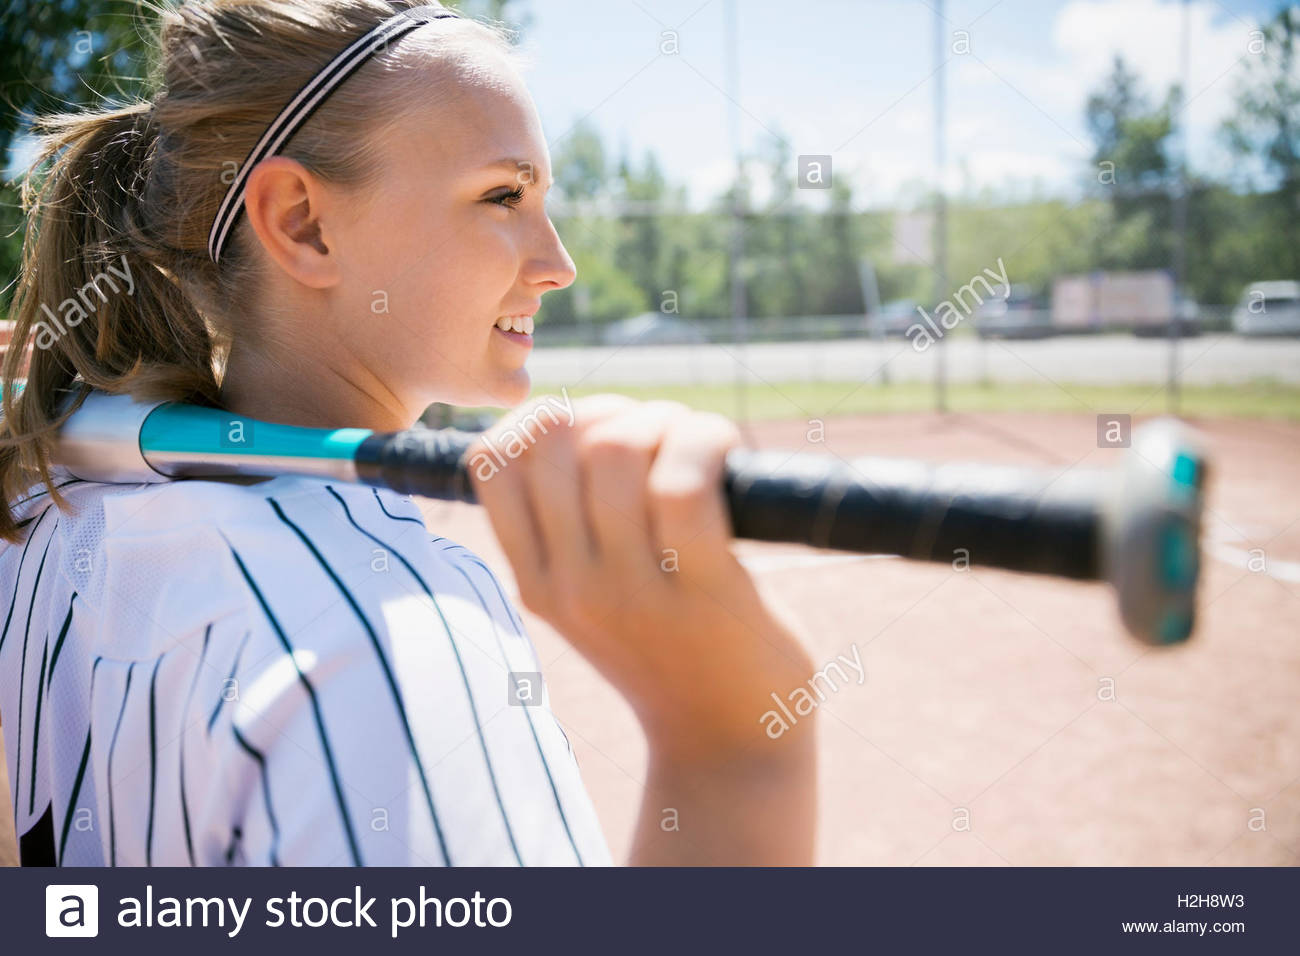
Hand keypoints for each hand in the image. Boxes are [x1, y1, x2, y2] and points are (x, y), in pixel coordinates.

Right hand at [467, 394, 815, 757]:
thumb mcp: (595, 600)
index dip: (542, 418)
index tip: (595, 427)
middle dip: (619, 409)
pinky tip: (729, 456)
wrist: (729, 747)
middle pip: (560, 439)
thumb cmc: (673, 653)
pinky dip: (707, 444)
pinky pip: (683, 482)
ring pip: (619, 448)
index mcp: (536, 581)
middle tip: (664, 435)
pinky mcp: (701, 588)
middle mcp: (570, 584)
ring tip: (703, 445)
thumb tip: (581, 420)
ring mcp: (630, 589)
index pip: (492, 462)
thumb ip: (572, 529)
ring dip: (670, 421)